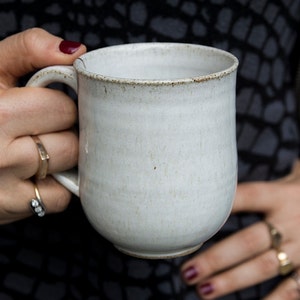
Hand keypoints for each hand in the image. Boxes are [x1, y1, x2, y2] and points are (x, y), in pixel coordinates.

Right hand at [0, 28, 85, 223]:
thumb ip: (28, 50)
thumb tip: (76, 52)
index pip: (65, 109)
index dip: (62, 105)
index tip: (52, 105)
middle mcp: (2, 155)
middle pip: (73, 140)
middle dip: (65, 131)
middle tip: (44, 126)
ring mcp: (8, 189)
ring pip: (71, 168)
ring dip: (64, 156)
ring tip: (39, 146)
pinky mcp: (13, 209)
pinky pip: (61, 197)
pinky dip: (57, 184)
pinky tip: (36, 173)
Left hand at [181, 160, 299, 298]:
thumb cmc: (298, 195)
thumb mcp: (284, 184)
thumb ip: (255, 190)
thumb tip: (214, 186)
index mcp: (280, 196)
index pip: (248, 196)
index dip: (224, 204)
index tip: (195, 215)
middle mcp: (291, 221)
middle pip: (249, 241)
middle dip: (217, 258)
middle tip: (188, 271)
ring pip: (264, 267)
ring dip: (233, 281)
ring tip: (203, 291)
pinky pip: (293, 288)